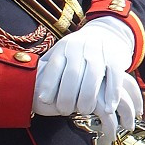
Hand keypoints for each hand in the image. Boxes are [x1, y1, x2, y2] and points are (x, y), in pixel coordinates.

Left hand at [33, 17, 136, 139]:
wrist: (106, 33)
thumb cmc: (77, 51)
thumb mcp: (60, 53)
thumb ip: (47, 68)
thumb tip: (29, 88)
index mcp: (64, 47)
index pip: (54, 66)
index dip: (49, 84)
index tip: (45, 101)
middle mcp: (81, 47)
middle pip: (73, 73)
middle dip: (68, 96)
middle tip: (65, 111)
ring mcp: (100, 51)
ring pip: (93, 75)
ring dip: (88, 97)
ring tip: (84, 111)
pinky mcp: (116, 57)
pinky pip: (114, 76)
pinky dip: (112, 93)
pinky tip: (109, 108)